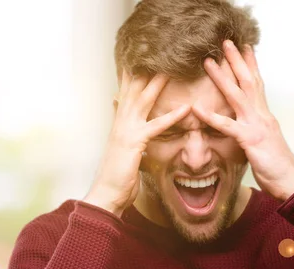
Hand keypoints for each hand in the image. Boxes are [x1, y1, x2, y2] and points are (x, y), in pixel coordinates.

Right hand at [84, 69, 190, 216]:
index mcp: (119, 122)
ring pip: (143, 100)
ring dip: (158, 83)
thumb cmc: (117, 174)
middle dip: (145, 69)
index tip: (142, 58)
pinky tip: (186, 109)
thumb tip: (124, 117)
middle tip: (159, 51)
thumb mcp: (121, 148)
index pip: (127, 91)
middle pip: (134, 88)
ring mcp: (126, 130)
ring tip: (173, 68)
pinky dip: (172, 117)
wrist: (107, 192)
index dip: (134, 73)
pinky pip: (155, 126)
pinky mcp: (134, 143)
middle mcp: (121, 122)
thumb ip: (126, 131)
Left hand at [193, 40, 293, 201]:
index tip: (244, 47)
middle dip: (237, 60)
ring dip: (222, 78)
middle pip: (249, 81)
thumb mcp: (266, 142)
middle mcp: (262, 116)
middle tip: (226, 42)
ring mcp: (257, 126)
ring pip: (237, 96)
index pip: (258, 84)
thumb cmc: (277, 166)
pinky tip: (198, 108)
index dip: (251, 65)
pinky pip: (228, 126)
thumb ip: (256, 129)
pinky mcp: (250, 141)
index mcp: (265, 115)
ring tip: (208, 63)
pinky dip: (212, 117)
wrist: (290, 183)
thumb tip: (249, 124)